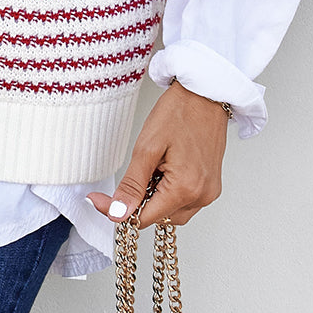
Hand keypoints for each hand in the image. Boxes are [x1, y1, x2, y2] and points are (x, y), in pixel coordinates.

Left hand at [87, 80, 229, 229]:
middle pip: (159, 218)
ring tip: (154, 166)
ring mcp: (209, 192)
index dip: (120, 211)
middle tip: (136, 171)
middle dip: (141, 202)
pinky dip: (170, 192)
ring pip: (172, 212)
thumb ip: (132, 185)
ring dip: (156, 197)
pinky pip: (185, 201)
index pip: (144, 219)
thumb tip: (117, 213)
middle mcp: (202, 196)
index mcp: (186, 189)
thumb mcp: (146, 147)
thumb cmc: (179, 112)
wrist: (204, 93)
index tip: (100, 200)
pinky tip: (166, 169)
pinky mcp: (211, 185)